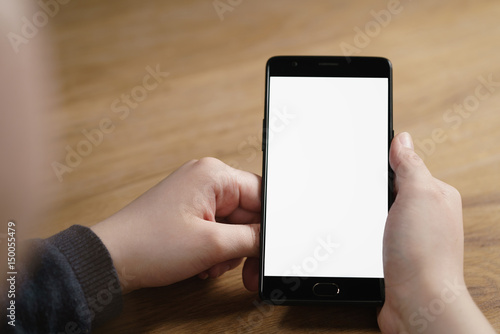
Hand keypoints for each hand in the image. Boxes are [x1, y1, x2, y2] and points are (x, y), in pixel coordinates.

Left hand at [91, 157, 260, 292]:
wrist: (112, 259)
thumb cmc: (149, 244)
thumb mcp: (212, 245)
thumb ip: (251, 239)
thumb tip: (270, 239)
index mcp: (214, 175)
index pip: (261, 195)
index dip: (268, 225)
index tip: (269, 249)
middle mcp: (206, 180)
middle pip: (247, 213)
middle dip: (244, 244)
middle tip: (245, 270)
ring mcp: (196, 196)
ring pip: (233, 225)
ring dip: (228, 250)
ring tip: (210, 264)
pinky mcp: (188, 211)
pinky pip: (216, 229)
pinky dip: (214, 249)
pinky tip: (201, 263)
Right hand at [378, 132, 494, 332]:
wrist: (417, 302)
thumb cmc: (424, 253)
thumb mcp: (418, 195)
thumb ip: (410, 165)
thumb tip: (403, 139)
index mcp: (436, 195)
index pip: (405, 167)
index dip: (383, 164)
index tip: (363, 162)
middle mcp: (425, 215)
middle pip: (389, 190)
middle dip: (372, 192)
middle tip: (362, 197)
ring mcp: (409, 236)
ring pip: (379, 213)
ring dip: (367, 215)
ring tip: (363, 220)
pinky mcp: (394, 254)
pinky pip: (374, 234)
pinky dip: (365, 234)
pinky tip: (362, 237)